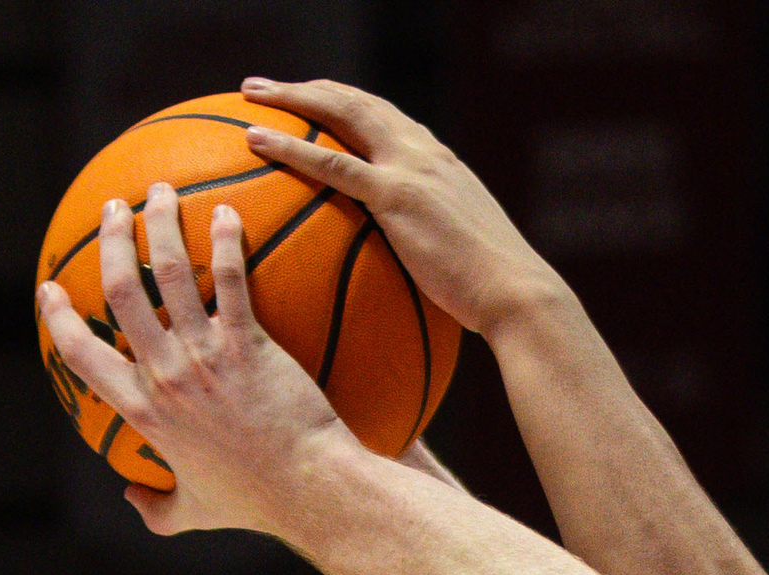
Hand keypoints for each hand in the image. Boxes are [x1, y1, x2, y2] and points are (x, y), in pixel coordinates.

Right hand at [34, 184, 351, 536]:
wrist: (309, 490)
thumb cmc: (256, 503)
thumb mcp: (194, 512)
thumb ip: (156, 508)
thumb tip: (131, 498)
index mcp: (143, 410)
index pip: (80, 354)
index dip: (58, 317)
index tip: (50, 290)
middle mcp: (164, 375)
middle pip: (117, 290)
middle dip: (109, 240)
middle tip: (113, 208)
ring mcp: (205, 356)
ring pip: (166, 272)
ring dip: (159, 223)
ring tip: (160, 191)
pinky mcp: (249, 344)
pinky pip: (230, 278)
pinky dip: (225, 240)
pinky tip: (227, 212)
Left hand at [238, 78, 567, 342]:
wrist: (517, 293)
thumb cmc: (493, 292)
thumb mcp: (461, 253)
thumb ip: (433, 242)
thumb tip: (415, 267)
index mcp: (440, 162)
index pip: (386, 118)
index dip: (345, 104)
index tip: (314, 102)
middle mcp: (424, 152)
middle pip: (357, 102)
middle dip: (310, 89)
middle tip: (266, 87)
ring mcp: (410, 168)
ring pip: (340, 113)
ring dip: (291, 98)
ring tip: (252, 95)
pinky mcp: (397, 195)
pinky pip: (331, 162)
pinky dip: (289, 145)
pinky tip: (255, 140)